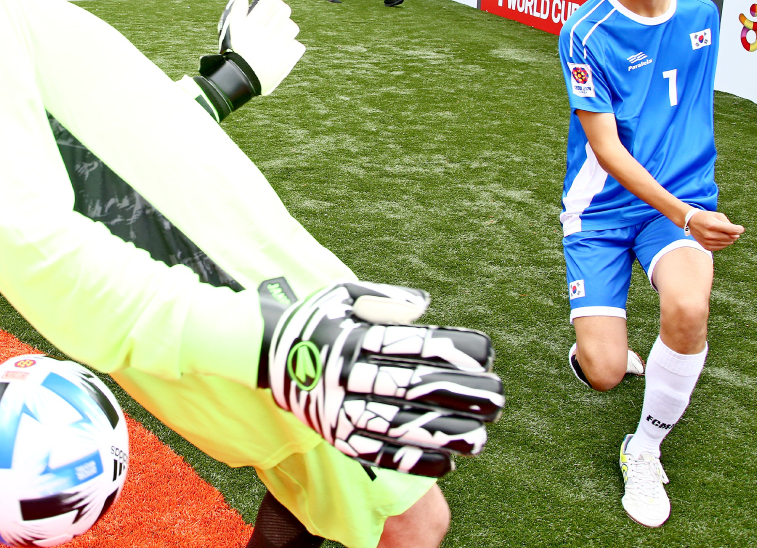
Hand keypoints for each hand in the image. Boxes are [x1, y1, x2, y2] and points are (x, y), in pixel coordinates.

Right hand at [217, 0, 303, 95]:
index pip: (269, 2)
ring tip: (281, 30)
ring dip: (287, 26)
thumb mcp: (232, 29)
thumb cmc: (236, 50)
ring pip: (292, 27)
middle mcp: (264, 37)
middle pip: (283, 11)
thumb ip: (238, 8)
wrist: (239, 80)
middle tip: (277, 12)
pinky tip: (283, 47)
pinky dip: (292, 46)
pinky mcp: (284, 63)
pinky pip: (297, 46)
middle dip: (281, 9)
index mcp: (250, 27)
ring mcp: (275, 50)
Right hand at [259, 280, 502, 476]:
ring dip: (443, 434)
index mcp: (353, 336)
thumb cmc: (313, 317)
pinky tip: (448, 463)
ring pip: (398, 425)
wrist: (258, 349)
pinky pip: (378, 453)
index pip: (410, 344)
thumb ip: (385, 298)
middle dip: (458, 394)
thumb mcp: (341, 294)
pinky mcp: (334, 435)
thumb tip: (426, 307)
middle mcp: (345, 372)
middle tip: (498, 398)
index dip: (450, 351)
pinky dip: (413, 460)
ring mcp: (337, 407)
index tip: (487, 355)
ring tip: (481, 437)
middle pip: (411, 387)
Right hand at [687, 210, 743, 250]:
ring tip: (723, 233)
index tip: (740, 228)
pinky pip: (721, 247)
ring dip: (729, 239)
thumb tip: (737, 234)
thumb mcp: (718, 215)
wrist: (691, 222)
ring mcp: (707, 242)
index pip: (733, 230)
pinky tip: (719, 238)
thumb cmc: (706, 217)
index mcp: (713, 225)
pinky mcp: (706, 247)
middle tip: (730, 230)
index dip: (740, 229)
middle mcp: (709, 234)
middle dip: (734, 234)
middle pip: (731, 238)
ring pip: (727, 243)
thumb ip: (729, 224)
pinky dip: (723, 243)